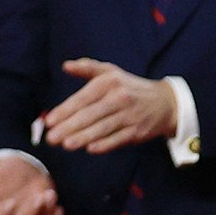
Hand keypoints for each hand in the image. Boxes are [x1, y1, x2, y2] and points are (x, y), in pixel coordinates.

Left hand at [40, 59, 180, 152]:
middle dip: (69, 127)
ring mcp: (130, 115)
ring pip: (102, 128)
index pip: (83, 98)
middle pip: (90, 115)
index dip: (65, 110)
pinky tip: (90, 149)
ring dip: (83, 137)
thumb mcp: (112, 73)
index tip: (50, 121)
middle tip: (51, 138)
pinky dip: (105, 144)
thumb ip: (87, 68)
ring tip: (66, 145)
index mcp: (110, 82)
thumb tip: (66, 66)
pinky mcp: (138, 131)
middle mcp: (120, 97)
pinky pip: (118, 139)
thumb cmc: (131, 88)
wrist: (166, 103)